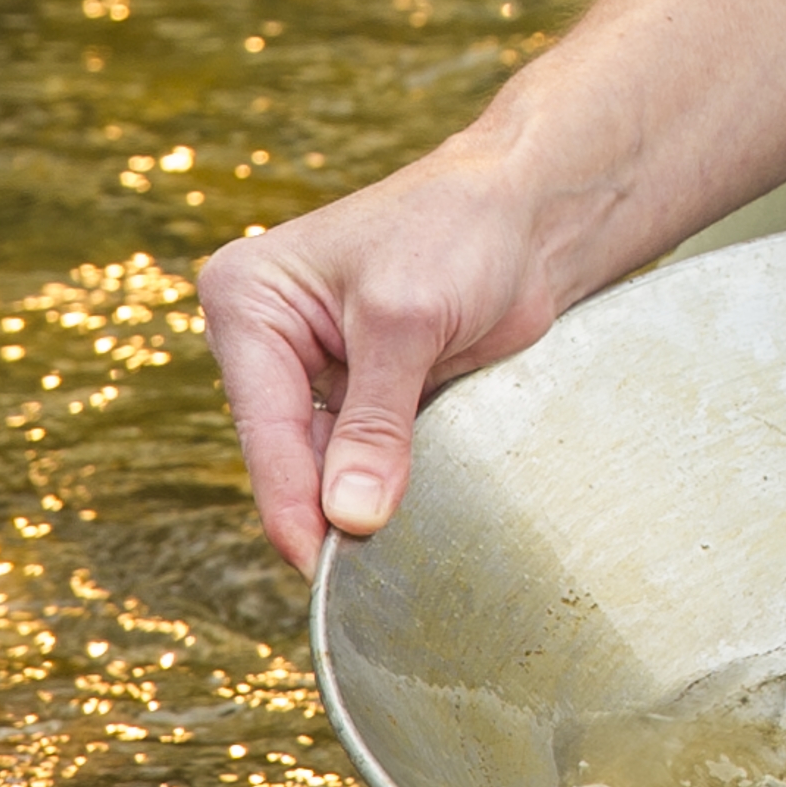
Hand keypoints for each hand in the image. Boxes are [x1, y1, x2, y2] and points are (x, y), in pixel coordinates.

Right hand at [199, 146, 571, 574]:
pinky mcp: (372, 388)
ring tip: (395, 552)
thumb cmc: (461, 229)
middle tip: (362, 576)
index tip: (317, 565)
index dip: (292, 501)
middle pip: (290, 451)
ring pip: (331, 462)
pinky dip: (394, 484)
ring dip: (362, 500)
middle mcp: (271, 339)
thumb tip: (350, 518)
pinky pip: (372, 454)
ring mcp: (320, 368)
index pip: (265, 423)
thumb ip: (376, 424)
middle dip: (326, 505)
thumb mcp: (407, 323)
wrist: (536, 210)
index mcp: (249, 301)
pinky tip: (416, 518)